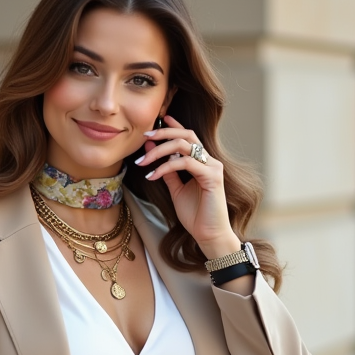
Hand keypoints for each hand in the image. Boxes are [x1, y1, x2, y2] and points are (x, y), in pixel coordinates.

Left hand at [135, 115, 240, 255]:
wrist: (209, 235)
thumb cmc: (196, 215)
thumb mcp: (177, 189)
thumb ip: (167, 171)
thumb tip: (152, 151)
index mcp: (202, 162)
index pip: (189, 136)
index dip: (174, 125)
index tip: (158, 120)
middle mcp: (209, 161)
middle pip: (186, 135)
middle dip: (163, 133)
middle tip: (145, 136)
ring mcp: (212, 167)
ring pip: (184, 146)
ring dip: (159, 151)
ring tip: (142, 160)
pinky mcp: (212, 177)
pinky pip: (186, 163)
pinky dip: (166, 167)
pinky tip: (152, 175)